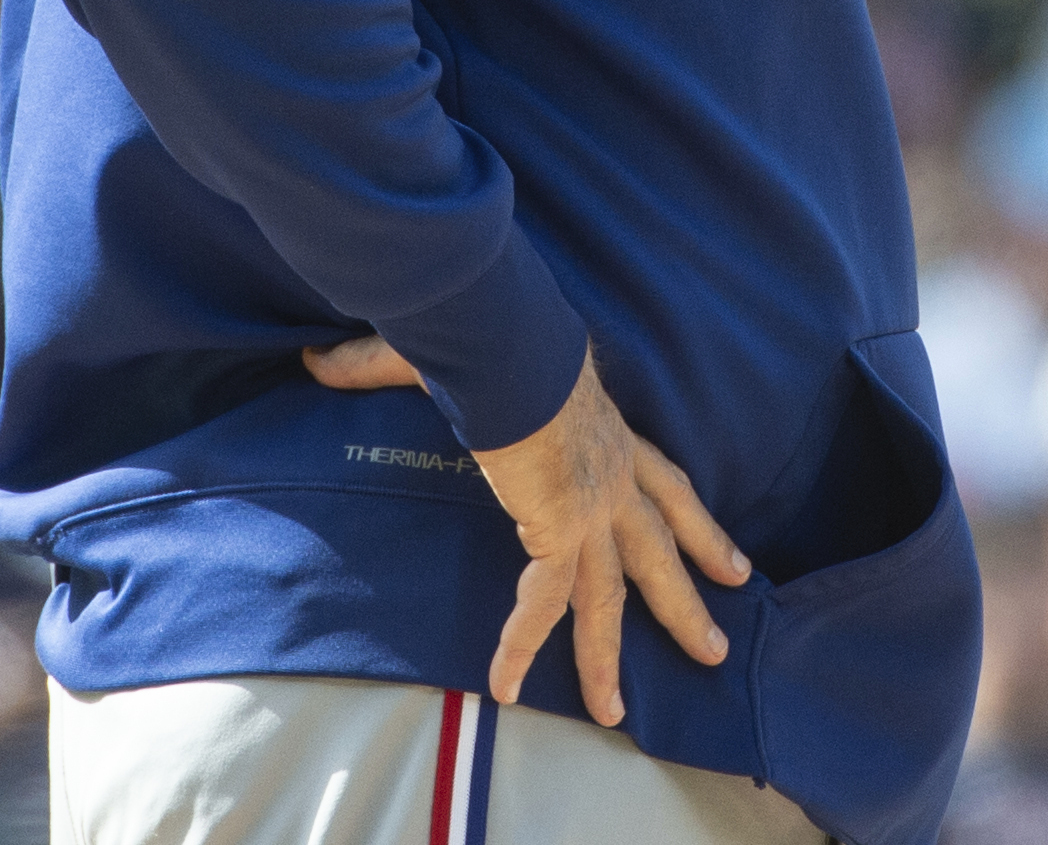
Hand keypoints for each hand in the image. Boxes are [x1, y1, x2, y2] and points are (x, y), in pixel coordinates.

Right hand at [303, 336, 747, 725]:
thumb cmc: (490, 333)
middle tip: (715, 647)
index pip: (666, 486)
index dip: (697, 526)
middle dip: (689, 599)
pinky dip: (519, 645)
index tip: (731, 564)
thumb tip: (317, 361)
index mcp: (609, 433)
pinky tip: (502, 686)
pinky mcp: (558, 530)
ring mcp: (591, 509)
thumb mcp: (446, 355)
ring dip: (612, 655)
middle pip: (661, 549)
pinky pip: (539, 603)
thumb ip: (380, 367)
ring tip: (618, 714)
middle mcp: (613, 477)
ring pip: (610, 597)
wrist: (511, 342)